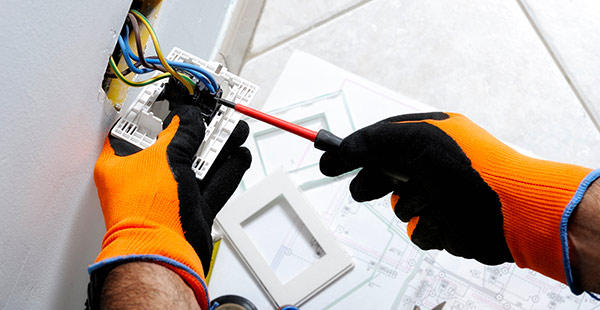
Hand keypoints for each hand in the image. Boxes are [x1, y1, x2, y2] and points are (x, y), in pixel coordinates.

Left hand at [90, 105, 250, 306]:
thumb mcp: (165, 158)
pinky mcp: (191, 210)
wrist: (163, 255)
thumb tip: (188, 118)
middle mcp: (144, 179)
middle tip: (215, 115)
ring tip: (235, 131)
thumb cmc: (147, 213)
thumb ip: (181, 133)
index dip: (157, 111)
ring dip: (219, 148)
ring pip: (198, 165)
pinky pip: (212, 185)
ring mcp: (169, 195)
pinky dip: (227, 171)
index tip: (176, 99)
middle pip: (175, 145)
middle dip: (199, 130)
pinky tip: (238, 156)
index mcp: (122, 164)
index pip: (137, 128)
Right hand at [320, 112, 595, 288]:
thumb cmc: (472, 168)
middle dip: (373, 183)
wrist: (512, 212)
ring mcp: (438, 197)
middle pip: (383, 175)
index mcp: (428, 137)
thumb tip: (339, 150)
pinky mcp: (445, 226)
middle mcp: (432, 165)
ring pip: (399, 207)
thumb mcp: (416, 139)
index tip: (328, 160)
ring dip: (411, 206)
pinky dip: (428, 227)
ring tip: (433, 200)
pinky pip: (418, 231)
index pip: (379, 141)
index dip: (353, 151)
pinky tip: (447, 219)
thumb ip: (372, 141)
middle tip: (366, 189)